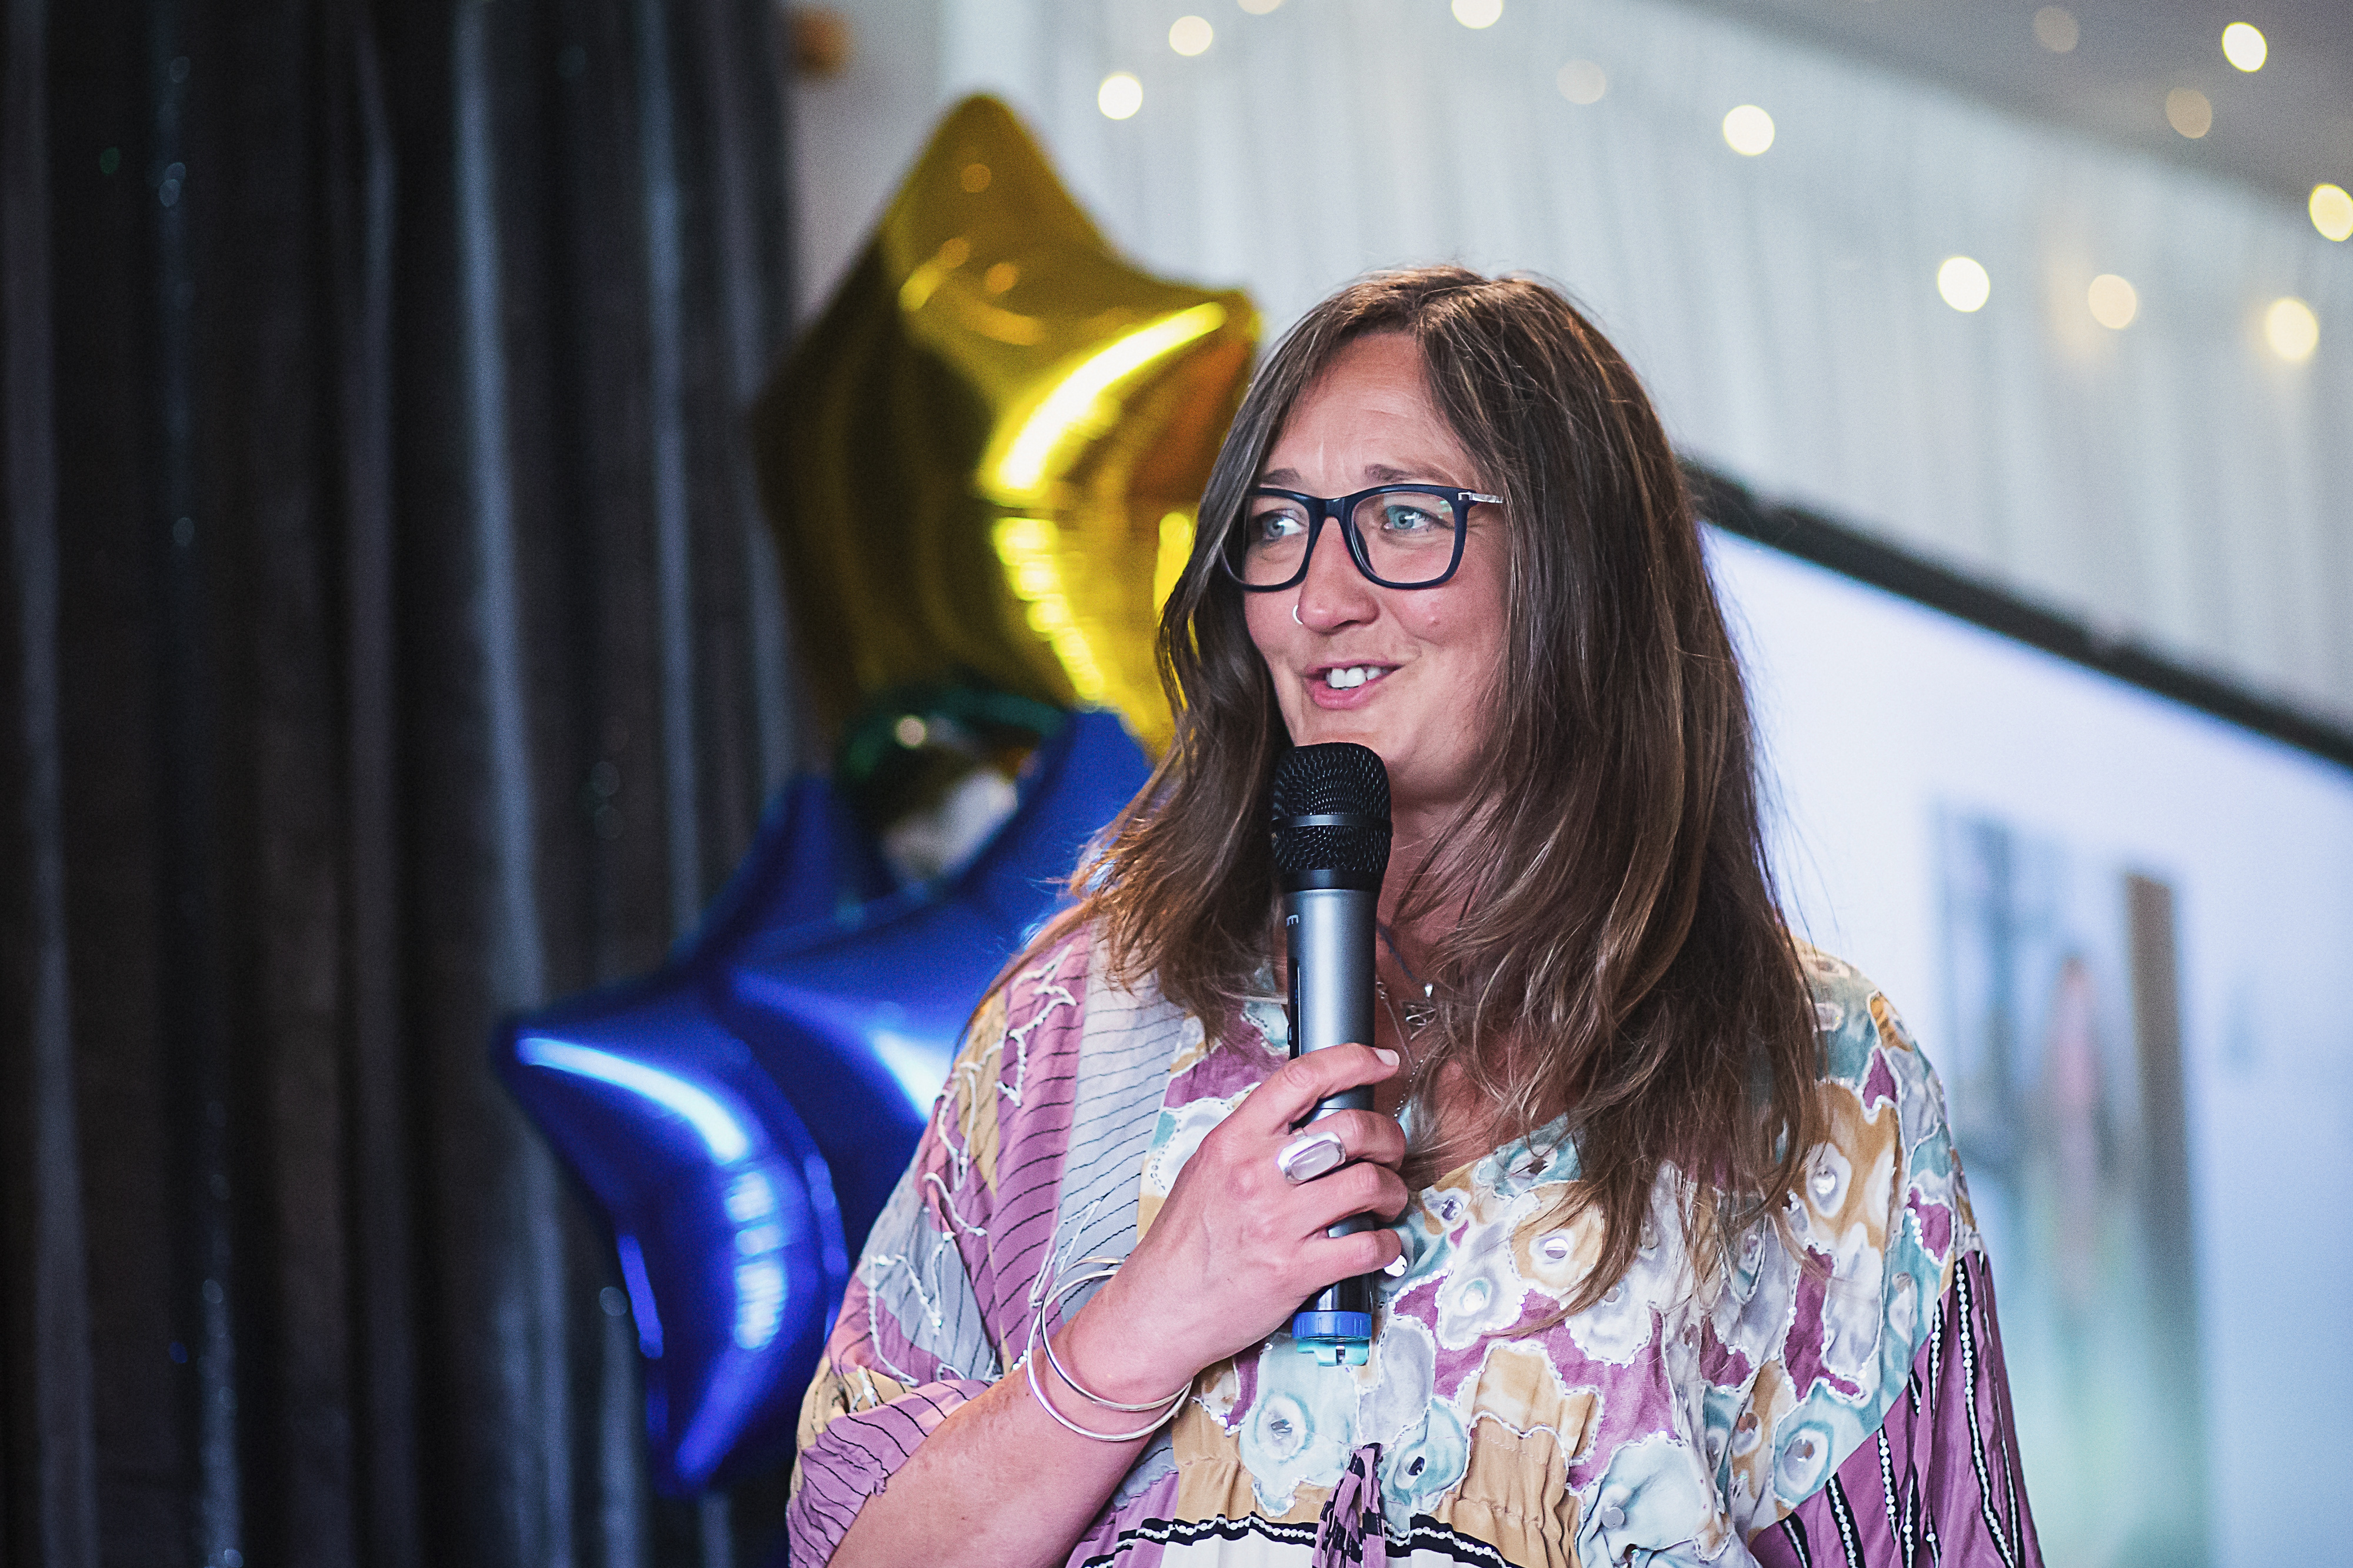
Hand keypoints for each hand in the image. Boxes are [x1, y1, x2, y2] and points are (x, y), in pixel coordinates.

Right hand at [1057, 1044, 1407, 1402]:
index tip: (1381, 1062)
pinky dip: (1386, 1244)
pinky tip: (1378, 1244)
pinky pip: (1368, 1247)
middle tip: (1389, 1150)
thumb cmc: (1185, 1241)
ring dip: (1392, 1190)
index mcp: (1233, 1141)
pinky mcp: (1296, 1271)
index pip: (1301, 1079)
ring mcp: (1278, 1223)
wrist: (1159, 1307)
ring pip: (1368, 1184)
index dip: (1353, 1061)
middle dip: (1387, 1136)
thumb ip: (1254, 1140)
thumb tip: (1309, 1117)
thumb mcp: (1206, 1169)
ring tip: (1385, 1200)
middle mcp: (1257, 1175)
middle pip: (1351, 1129)